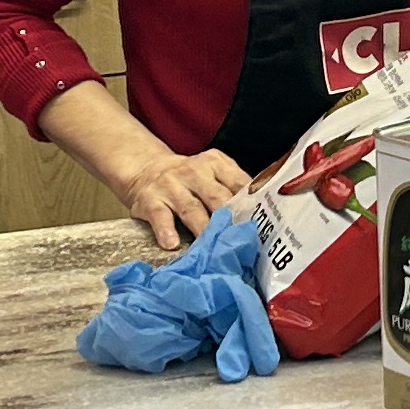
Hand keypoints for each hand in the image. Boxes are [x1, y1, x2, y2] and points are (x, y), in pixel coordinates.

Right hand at [119, 146, 255, 252]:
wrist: (146, 169)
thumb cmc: (189, 178)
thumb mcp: (213, 173)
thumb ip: (233, 189)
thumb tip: (261, 216)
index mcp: (215, 163)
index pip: (238, 182)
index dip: (251, 204)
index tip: (263, 224)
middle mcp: (194, 172)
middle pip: (216, 196)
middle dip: (229, 218)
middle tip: (241, 240)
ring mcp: (171, 185)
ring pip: (191, 208)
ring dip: (202, 227)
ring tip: (212, 245)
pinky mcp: (150, 200)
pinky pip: (160, 216)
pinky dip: (166, 230)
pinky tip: (172, 243)